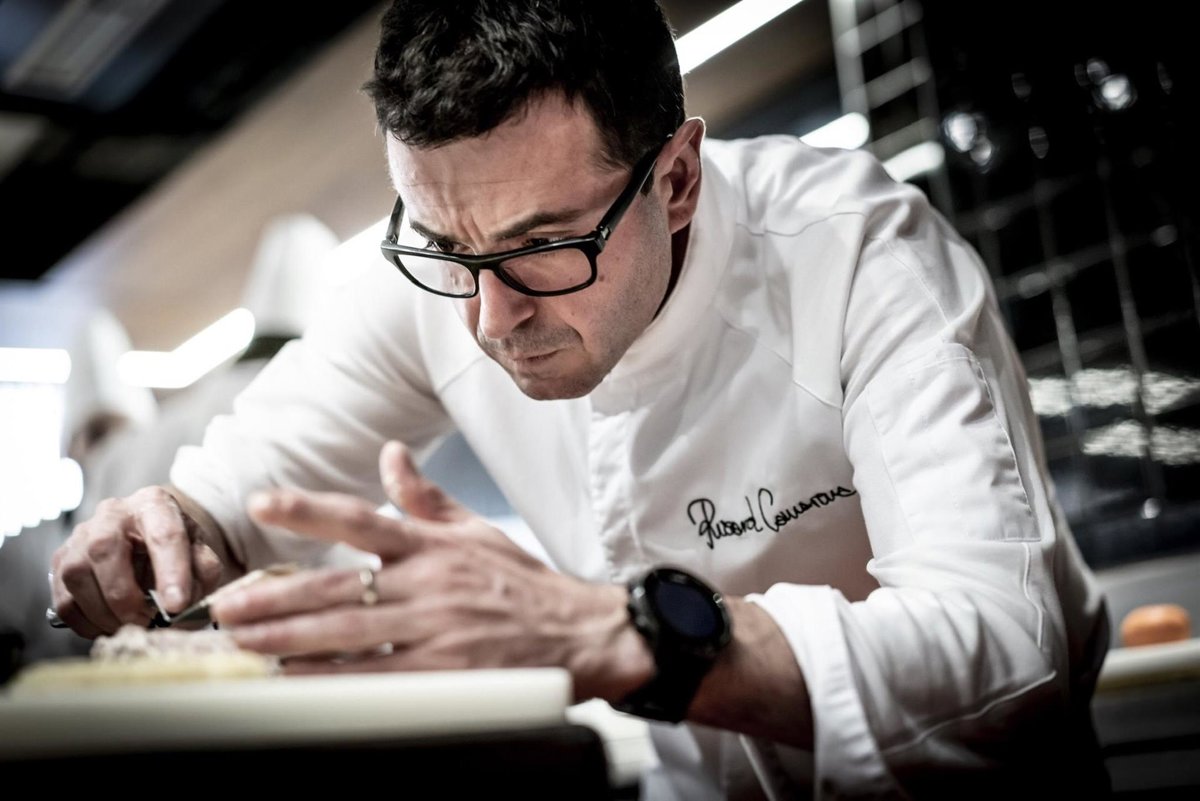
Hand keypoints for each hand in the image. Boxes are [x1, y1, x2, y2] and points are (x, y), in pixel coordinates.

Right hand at [50, 486, 222, 636]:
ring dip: (104, 613)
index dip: (171, 572)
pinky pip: (64, 599)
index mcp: (154, 504)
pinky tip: (110, 626)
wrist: (147, 538)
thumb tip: (186, 603)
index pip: (164, 534)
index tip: (177, 606)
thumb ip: (203, 572)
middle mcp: (112, 513)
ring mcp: (80, 536)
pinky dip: (86, 623)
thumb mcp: (200, 552)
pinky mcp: (61, 561)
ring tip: (131, 625)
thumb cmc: (175, 547)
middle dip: (124, 596)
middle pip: (104, 550)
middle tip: (146, 621)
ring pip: (77, 576)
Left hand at [211, 441, 652, 701]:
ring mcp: (438, 630)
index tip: (263, 502)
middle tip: (228, 608)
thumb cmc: (524, 584)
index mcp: (434, 545)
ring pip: (349, 634)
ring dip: (290, 639)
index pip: (363, 519)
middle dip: (277, 598)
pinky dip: (332, 677)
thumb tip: (390, 455)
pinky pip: (377, 676)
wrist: (584, 634)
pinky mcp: (448, 674)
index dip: (310, 510)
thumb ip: (425, 498)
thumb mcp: (476, 532)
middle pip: (340, 587)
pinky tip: (296, 677)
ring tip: (245, 642)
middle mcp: (431, 583)